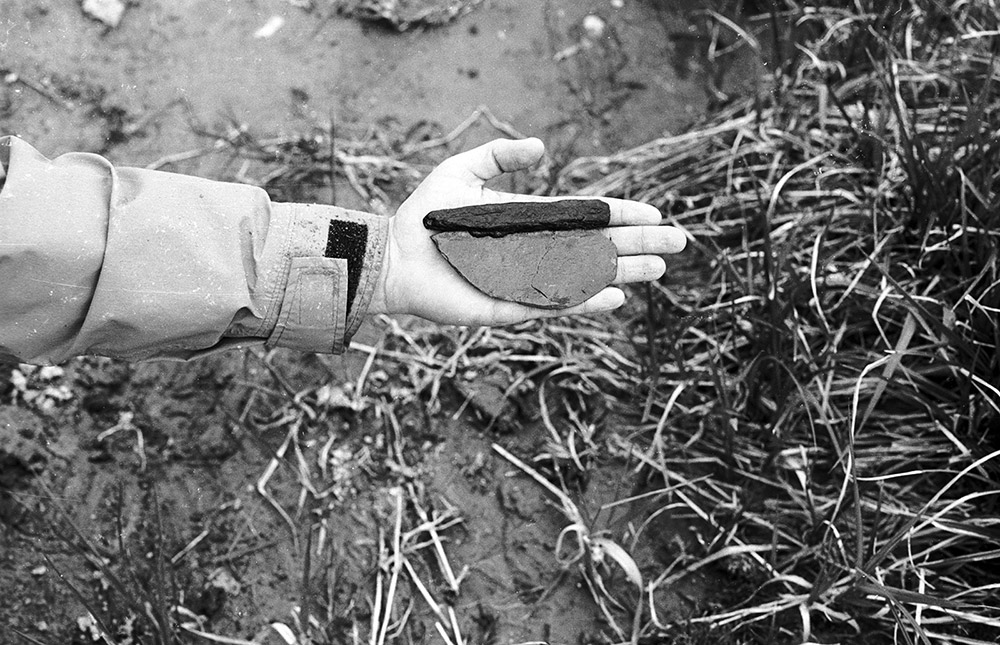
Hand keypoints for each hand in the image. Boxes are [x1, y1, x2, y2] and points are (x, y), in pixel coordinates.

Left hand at [368, 138, 685, 324]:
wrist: (394, 257)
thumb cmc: (425, 215)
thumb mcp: (462, 171)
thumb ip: (499, 156)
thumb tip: (542, 146)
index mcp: (531, 221)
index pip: (586, 218)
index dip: (621, 217)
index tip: (656, 215)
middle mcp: (535, 252)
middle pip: (597, 249)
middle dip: (638, 246)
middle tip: (678, 245)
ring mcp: (526, 281)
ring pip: (586, 277)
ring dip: (623, 273)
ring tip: (660, 269)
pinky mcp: (511, 307)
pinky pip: (555, 304)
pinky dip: (585, 300)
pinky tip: (616, 296)